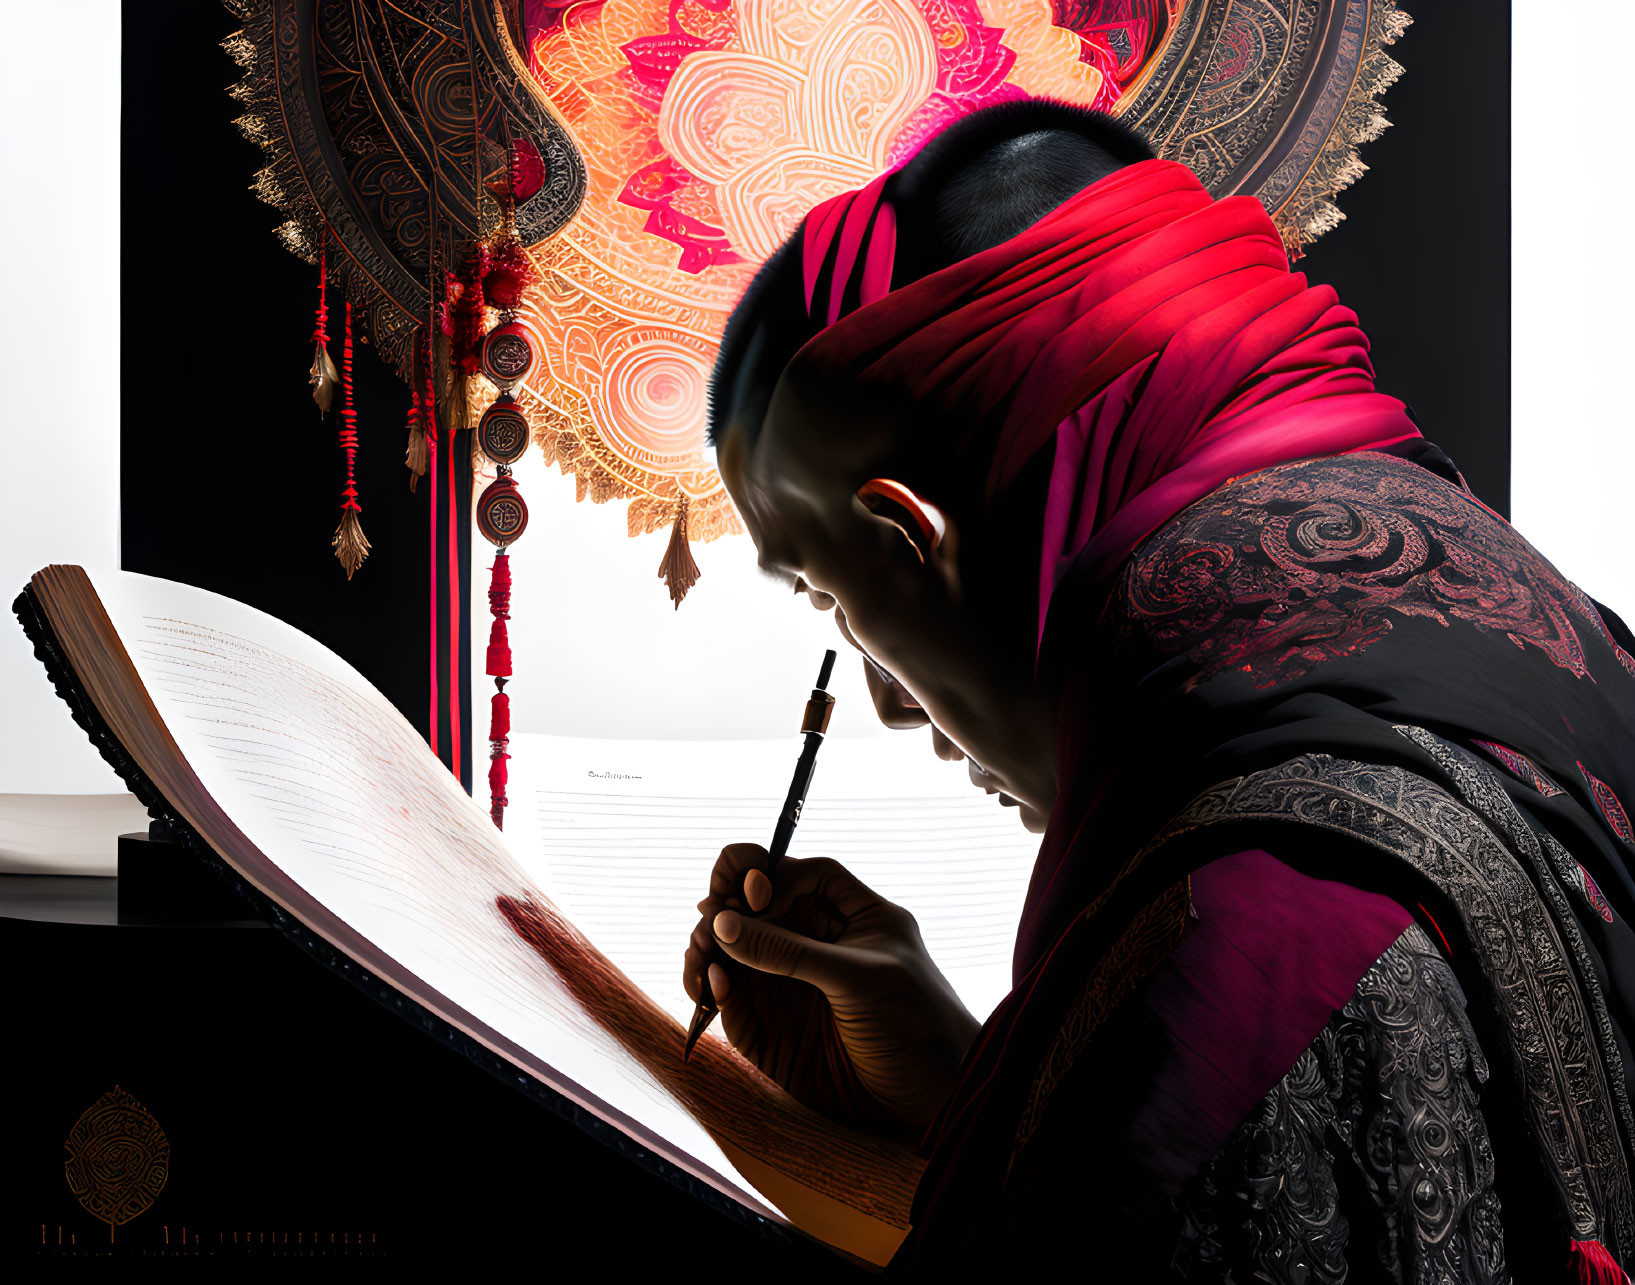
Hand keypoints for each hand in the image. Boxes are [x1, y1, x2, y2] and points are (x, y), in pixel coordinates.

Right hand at [684, 844, 981, 1141]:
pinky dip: (714, 990)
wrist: (930, 1100)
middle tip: (710, 922)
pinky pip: (731, 1000)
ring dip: (708, 949)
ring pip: (733, 953)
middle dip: (724, 910)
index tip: (749, 889)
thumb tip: (724, 921)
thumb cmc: (916, 1025)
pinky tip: (715, 987)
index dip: (767, 872)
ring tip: (703, 958)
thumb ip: (790, 951)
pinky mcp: (772, 1027)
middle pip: (752, 909)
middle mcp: (813, 944)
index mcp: (849, 915)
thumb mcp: (858, 977)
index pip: (798, 874)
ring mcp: (789, 984)